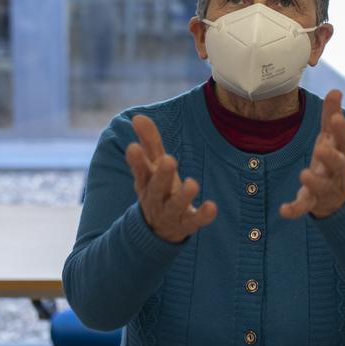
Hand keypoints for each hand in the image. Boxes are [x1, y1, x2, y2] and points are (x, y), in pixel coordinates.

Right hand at [126, 115, 217, 242]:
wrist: (157, 229)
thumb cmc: (157, 187)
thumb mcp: (152, 166)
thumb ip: (149, 142)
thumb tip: (137, 116)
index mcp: (146, 182)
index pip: (139, 170)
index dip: (136, 160)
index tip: (133, 147)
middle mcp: (155, 198)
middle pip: (156, 188)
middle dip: (161, 175)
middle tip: (168, 160)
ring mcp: (170, 214)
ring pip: (174, 206)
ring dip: (183, 196)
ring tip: (192, 183)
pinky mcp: (185, 224)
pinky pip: (194, 221)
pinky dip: (202, 216)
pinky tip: (212, 207)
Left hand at [280, 89, 344, 219]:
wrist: (338, 196)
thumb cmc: (333, 158)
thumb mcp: (332, 137)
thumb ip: (332, 114)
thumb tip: (336, 90)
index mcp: (341, 151)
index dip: (341, 129)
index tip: (335, 117)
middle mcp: (336, 171)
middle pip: (339, 164)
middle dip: (331, 157)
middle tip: (321, 148)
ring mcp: (326, 188)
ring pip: (323, 186)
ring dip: (314, 181)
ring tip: (304, 174)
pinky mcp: (313, 202)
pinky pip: (304, 207)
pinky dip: (295, 210)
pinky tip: (283, 210)